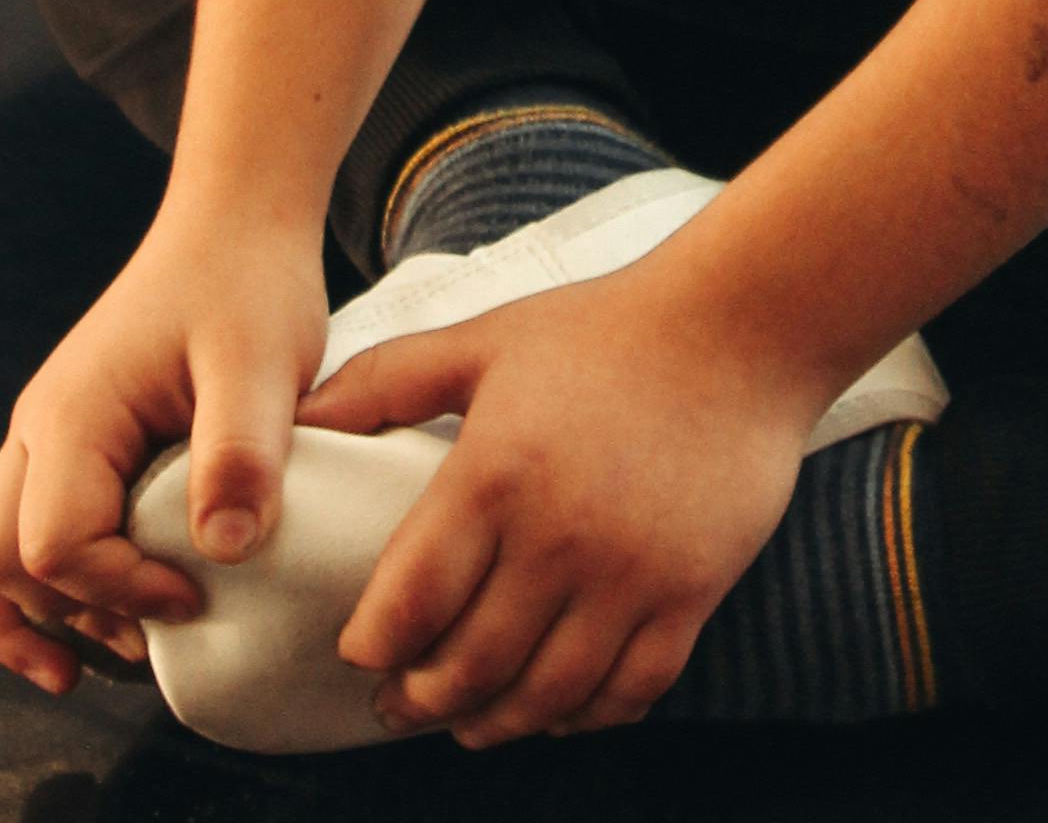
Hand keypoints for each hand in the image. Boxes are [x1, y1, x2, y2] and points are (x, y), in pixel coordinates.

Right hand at [0, 205, 332, 698]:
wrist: (235, 219)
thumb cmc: (249, 284)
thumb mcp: (264, 364)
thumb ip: (243, 452)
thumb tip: (224, 552)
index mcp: (75, 414)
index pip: (55, 545)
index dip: (121, 588)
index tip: (198, 591)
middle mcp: (39, 426)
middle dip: (56, 619)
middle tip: (142, 648)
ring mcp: (44, 430)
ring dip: (28, 615)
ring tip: (89, 663)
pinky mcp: (68, 436)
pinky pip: (15, 523)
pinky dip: (35, 584)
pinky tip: (87, 618)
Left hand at [307, 266, 822, 743]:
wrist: (742, 326)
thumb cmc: (603, 329)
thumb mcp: (488, 338)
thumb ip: (389, 380)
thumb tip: (304, 417)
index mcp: (496, 473)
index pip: (410, 603)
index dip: (373, 647)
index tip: (360, 654)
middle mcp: (559, 535)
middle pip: (469, 665)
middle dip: (419, 699)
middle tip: (397, 702)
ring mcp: (630, 572)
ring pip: (543, 694)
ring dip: (492, 722)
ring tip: (466, 720)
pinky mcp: (689, 593)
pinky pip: (626, 691)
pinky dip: (582, 716)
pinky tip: (554, 707)